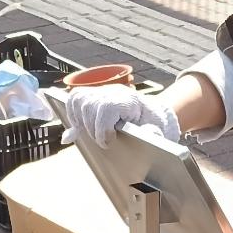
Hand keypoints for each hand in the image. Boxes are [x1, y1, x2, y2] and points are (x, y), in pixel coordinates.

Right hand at [61, 84, 181, 149]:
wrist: (151, 114)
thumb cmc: (154, 124)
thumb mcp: (159, 131)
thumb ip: (154, 133)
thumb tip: (151, 134)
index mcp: (129, 99)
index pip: (106, 107)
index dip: (103, 128)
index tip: (109, 142)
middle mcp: (113, 91)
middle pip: (89, 105)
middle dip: (91, 128)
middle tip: (102, 142)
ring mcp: (102, 91)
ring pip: (78, 99)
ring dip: (79, 120)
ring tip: (90, 135)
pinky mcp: (94, 95)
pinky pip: (75, 98)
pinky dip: (73, 114)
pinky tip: (77, 129)